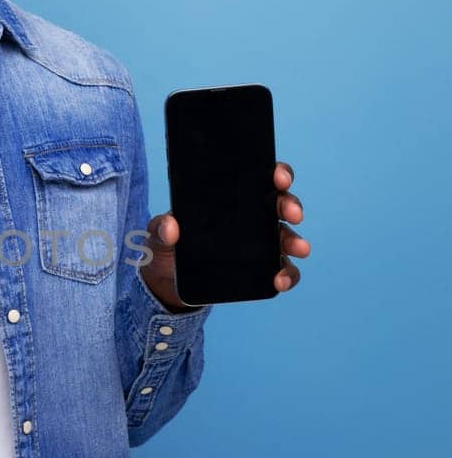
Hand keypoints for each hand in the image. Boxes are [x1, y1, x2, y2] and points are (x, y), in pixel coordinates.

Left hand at [139, 160, 310, 310]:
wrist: (167, 283)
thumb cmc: (168, 247)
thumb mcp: (158, 234)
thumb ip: (161, 229)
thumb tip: (170, 226)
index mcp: (231, 200)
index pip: (261, 179)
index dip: (276, 174)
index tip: (279, 178)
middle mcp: (251, 218)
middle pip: (279, 204)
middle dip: (290, 205)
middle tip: (293, 214)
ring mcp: (259, 244)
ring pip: (286, 237)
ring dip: (295, 241)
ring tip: (298, 249)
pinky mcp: (260, 270)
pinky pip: (283, 270)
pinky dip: (288, 274)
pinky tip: (280, 279)